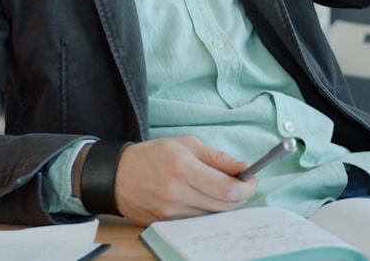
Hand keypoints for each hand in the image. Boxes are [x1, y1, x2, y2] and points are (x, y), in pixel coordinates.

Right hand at [113, 136, 256, 223]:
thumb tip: (244, 168)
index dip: (247, 187)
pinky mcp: (166, 223)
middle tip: (243, 185)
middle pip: (225, 206)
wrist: (116, 176)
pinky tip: (204, 198)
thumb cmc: (152, 155)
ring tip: (221, 189)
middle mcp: (178, 194)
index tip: (253, 180)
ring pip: (213, 216)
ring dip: (225, 204)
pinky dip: (208, 210)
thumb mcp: (187, 145)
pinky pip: (198, 221)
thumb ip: (218, 158)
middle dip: (241, 196)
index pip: (228, 189)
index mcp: (185, 170)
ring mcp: (171, 213)